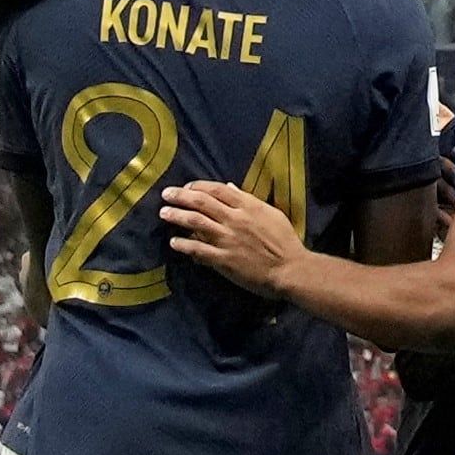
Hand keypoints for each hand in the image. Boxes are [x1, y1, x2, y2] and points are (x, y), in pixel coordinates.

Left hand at [160, 178, 306, 294]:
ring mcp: (227, 239)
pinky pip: (198, 249)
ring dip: (177, 216)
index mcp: (247, 206)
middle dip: (180, 196)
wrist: (291, 269)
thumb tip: (229, 188)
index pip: (217, 190)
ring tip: (164, 213)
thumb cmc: (285, 241)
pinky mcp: (224, 259)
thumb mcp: (271, 214)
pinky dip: (184, 245)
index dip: (198, 186)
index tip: (186, 187)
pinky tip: (174, 242)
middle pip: (201, 202)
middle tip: (166, 194)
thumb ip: (249, 201)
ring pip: (195, 222)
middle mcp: (234, 219)